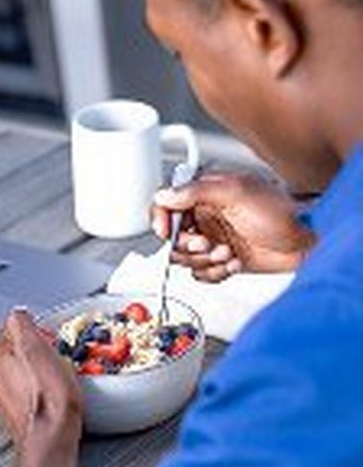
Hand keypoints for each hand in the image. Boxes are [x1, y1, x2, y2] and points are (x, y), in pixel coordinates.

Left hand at [0, 310, 81, 447]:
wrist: (52, 439)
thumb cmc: (49, 401)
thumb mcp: (37, 349)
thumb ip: (23, 325)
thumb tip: (19, 313)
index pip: (11, 328)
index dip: (36, 327)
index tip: (51, 334)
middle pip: (19, 350)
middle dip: (40, 348)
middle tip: (59, 353)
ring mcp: (7, 396)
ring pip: (25, 370)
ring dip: (43, 367)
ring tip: (60, 372)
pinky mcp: (21, 411)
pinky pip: (32, 389)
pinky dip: (44, 386)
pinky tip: (57, 391)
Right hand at [152, 172, 315, 281]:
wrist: (305, 239)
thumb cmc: (280, 210)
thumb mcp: (236, 192)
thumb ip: (195, 191)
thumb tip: (164, 195)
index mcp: (204, 194)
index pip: (166, 205)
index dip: (160, 219)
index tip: (164, 231)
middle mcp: (206, 217)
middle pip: (172, 238)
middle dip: (189, 246)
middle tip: (208, 243)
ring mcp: (213, 240)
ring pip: (186, 259)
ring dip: (206, 261)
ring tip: (228, 253)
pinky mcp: (222, 261)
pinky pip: (203, 274)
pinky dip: (216, 273)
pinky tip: (235, 263)